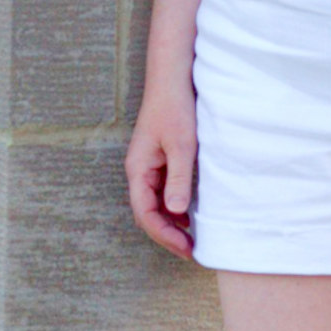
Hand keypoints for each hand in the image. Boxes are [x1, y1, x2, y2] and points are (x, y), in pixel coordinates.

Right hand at [125, 86, 197, 258]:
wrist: (172, 80)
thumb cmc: (175, 108)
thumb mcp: (181, 145)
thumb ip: (178, 179)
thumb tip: (176, 212)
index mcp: (138, 169)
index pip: (145, 213)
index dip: (164, 235)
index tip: (186, 248)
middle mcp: (139, 171)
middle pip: (147, 213)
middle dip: (166, 235)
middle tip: (191, 251)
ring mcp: (148, 166)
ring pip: (154, 205)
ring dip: (170, 224)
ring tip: (192, 239)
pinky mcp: (159, 161)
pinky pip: (162, 192)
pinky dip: (174, 208)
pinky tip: (189, 215)